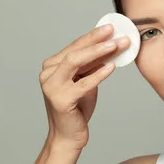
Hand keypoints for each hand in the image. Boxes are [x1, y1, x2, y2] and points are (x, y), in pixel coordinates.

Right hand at [39, 24, 129, 149]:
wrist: (68, 136)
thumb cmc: (77, 108)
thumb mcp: (85, 81)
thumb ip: (93, 64)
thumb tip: (112, 45)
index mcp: (52, 66)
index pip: (75, 46)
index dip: (93, 35)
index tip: (110, 27)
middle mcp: (48, 73)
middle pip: (75, 51)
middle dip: (96, 40)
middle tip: (114, 32)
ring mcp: (52, 86)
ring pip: (75, 62)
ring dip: (97, 52)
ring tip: (115, 45)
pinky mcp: (60, 100)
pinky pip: (83, 84)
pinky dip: (98, 74)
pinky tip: (111, 67)